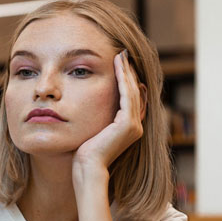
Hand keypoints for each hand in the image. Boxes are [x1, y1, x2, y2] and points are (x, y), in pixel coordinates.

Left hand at [73, 50, 146, 172]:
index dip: (127, 80)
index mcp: (130, 128)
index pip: (132, 98)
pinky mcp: (128, 124)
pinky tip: (118, 66)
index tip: (120, 64)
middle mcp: (136, 126)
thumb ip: (99, 117)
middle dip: (129, 72)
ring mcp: (134, 125)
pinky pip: (127, 95)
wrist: (87, 167)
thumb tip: (91, 103)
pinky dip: (123, 79)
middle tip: (123, 54)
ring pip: (133, 91)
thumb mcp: (94, 129)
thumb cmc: (84, 152)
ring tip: (121, 55)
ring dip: (127, 71)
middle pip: (135, 92)